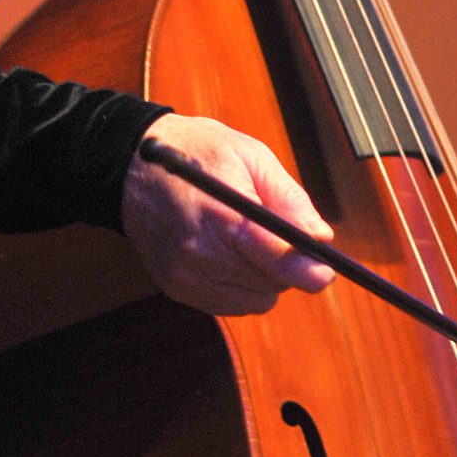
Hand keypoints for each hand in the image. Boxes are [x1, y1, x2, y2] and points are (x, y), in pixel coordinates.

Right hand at [122, 113, 333, 316]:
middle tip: (280, 236)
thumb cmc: (196, 152)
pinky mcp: (175, 288)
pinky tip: (231, 256)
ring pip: (253, 300)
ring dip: (264, 279)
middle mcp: (199, 253)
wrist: (131, 166)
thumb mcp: (249, 155)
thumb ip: (288, 198)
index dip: (307, 269)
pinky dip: (241, 287)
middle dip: (286, 265)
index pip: (275, 258)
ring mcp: (185, 275)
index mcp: (221, 214)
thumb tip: (319, 237)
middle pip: (270, 284)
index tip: (325, 270)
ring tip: (249, 242)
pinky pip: (229, 305)